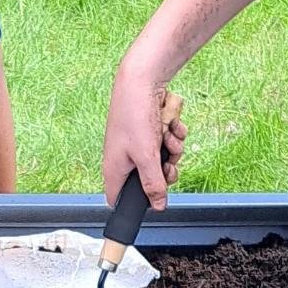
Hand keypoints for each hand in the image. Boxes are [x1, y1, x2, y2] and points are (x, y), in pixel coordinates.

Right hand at [102, 65, 185, 205]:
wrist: (141, 80)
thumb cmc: (134, 115)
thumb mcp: (146, 156)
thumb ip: (153, 184)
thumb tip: (158, 206)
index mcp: (115, 170)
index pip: (120, 200)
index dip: (137, 204)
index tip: (155, 196)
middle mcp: (125, 159)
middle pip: (151, 181)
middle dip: (166, 170)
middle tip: (168, 162)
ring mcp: (138, 145)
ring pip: (163, 160)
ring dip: (172, 147)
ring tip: (166, 133)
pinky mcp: (150, 132)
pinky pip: (168, 142)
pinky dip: (172, 133)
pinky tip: (169, 122)